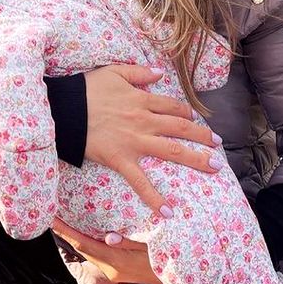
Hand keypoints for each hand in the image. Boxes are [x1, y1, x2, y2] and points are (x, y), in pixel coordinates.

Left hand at [51, 218, 164, 283]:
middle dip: (68, 233)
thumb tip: (109, 236)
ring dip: (78, 239)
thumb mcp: (151, 245)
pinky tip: (87, 234)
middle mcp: (111, 268)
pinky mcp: (118, 272)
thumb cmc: (166, 259)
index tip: (53, 220)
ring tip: (67, 222)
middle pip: (83, 249)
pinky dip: (89, 244)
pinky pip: (98, 256)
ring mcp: (114, 272)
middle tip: (56, 215)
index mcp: (116, 261)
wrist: (176, 281)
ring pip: (90, 253)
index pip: (84, 244)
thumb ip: (130, 241)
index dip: (67, 232)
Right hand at [83, 65, 222, 213]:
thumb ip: (139, 72)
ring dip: (196, 159)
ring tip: (215, 167)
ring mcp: (135, 142)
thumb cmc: (85, 89)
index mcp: (142, 100)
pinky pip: (140, 181)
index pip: (173, 106)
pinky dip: (154, 197)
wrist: (64, 109)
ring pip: (172, 150)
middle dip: (202, 136)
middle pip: (181, 127)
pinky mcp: (121, 159)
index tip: (196, 119)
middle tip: (218, 144)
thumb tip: (159, 72)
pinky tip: (168, 211)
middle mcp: (144, 121)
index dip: (187, 112)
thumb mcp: (113, 72)